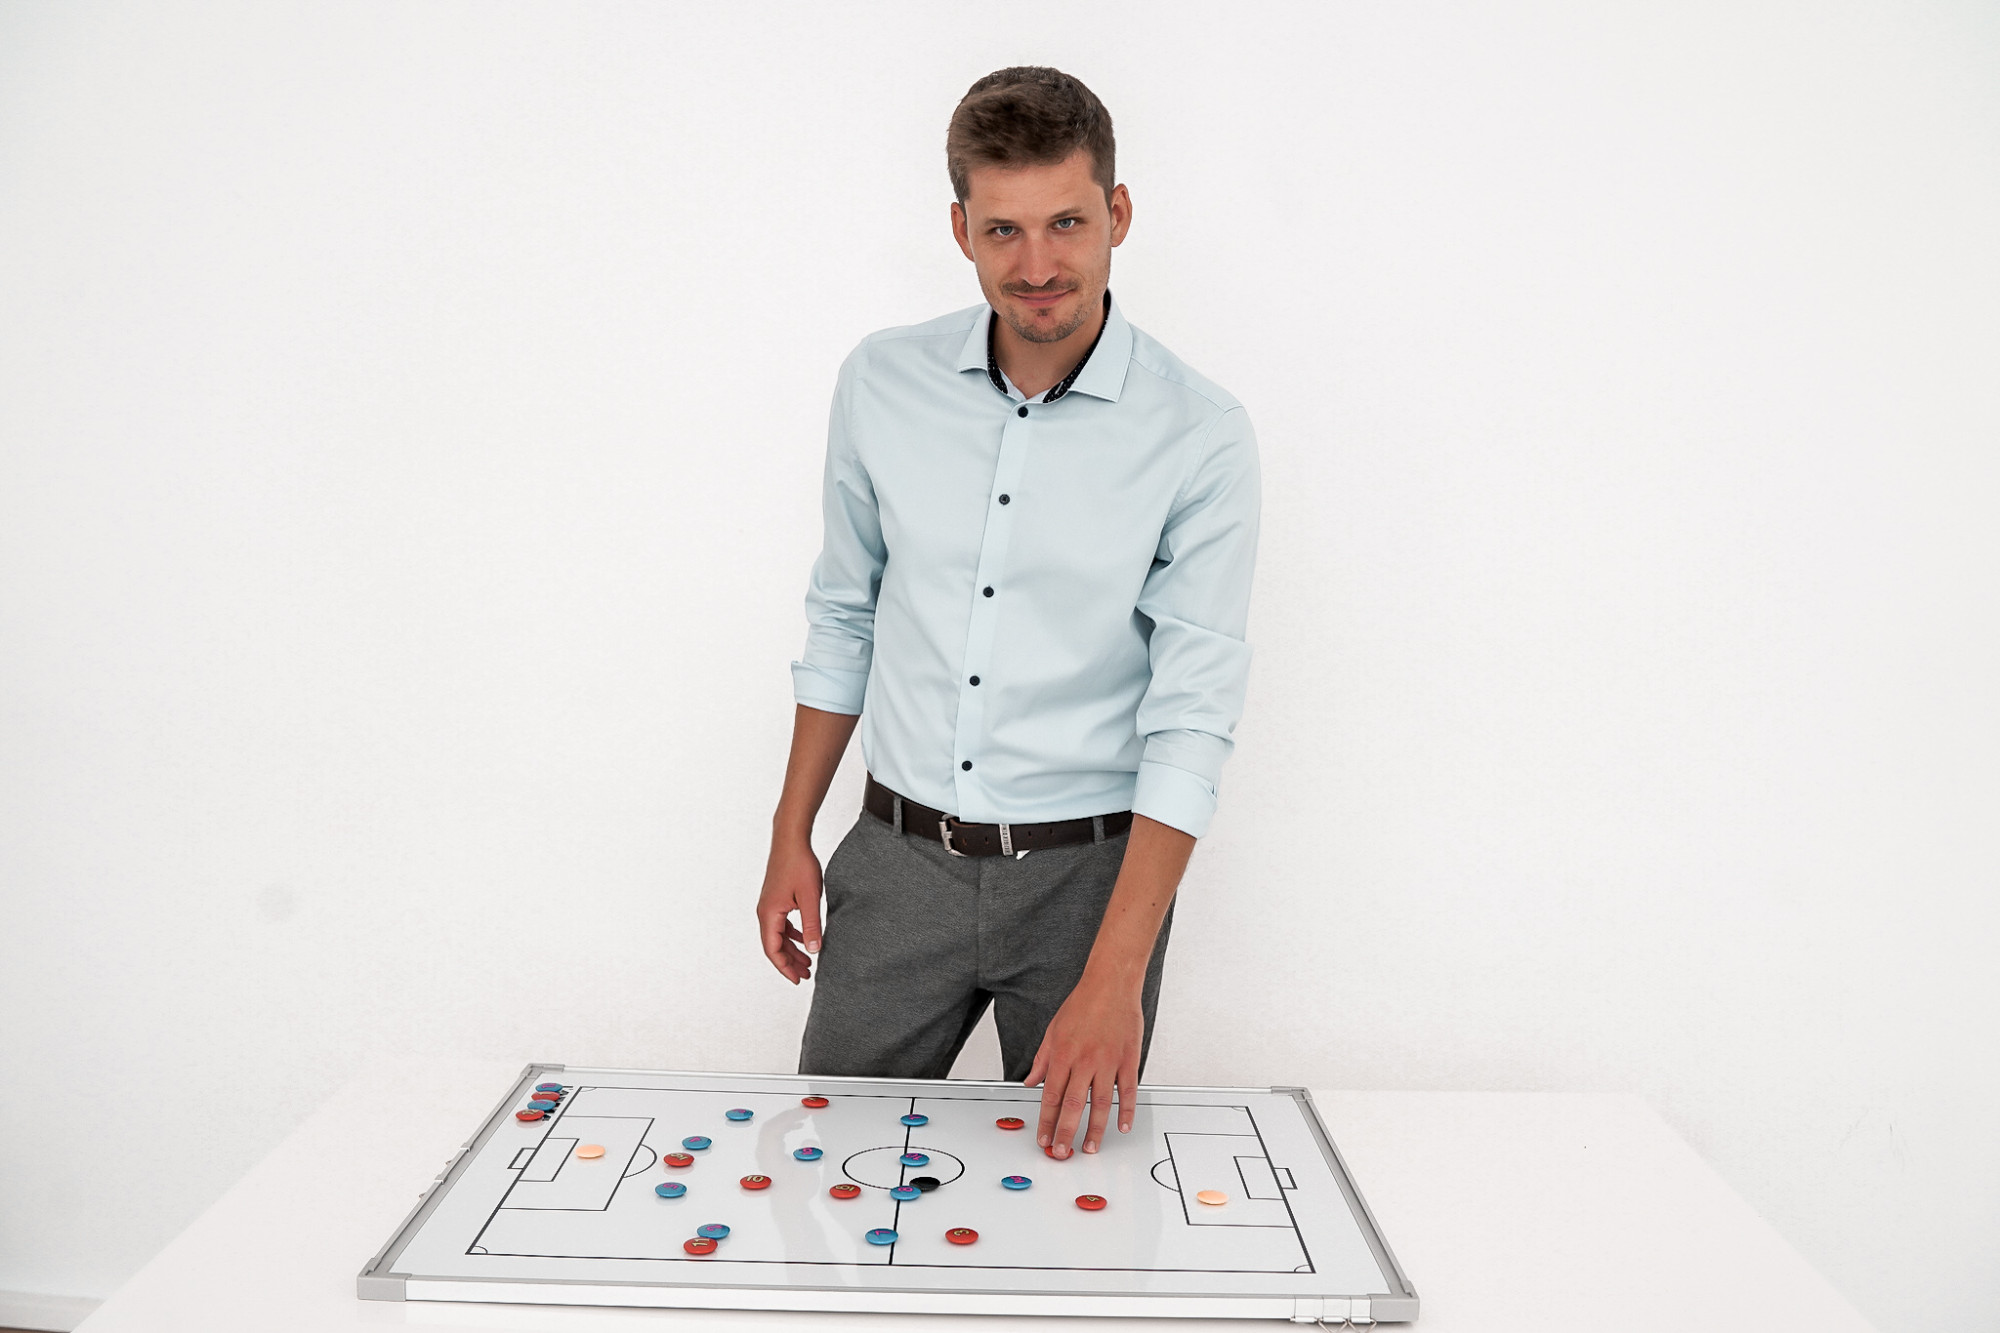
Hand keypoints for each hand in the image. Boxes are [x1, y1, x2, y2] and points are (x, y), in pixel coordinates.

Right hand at [756, 834, 823, 983]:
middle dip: (790, 962)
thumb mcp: (810, 898)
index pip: (773, 950)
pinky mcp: (776, 899)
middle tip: (806, 975)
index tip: (798, 979)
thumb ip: (812, 926)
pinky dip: (792, 935)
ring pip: (778, 935)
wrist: (790, 840)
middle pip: (774, 946)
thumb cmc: (799, 865)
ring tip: (808, 962)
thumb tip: (814, 950)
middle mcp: (765, 912)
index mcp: (769, 914)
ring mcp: (769, 905)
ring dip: (792, 950)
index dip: (785, 967)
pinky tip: (805, 939)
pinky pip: (781, 924)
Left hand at [1023, 973, 1143, 1157]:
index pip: (1051, 1096)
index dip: (1047, 1121)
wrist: (1111, 983)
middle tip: (1062, 1153)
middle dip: (1065, 1133)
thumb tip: (1029, 1082)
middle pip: (1073, 1105)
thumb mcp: (1053, 1029)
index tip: (1044, 1139)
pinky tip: (1121, 1126)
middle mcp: (1084, 1061)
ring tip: (1089, 1147)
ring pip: (1101, 1104)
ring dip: (1095, 1130)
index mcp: (1063, 1054)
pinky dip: (1126, 1111)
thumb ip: (1042, 1059)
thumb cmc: (1083, 1004)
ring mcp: (1108, 1061)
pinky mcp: (1128, 1059)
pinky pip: (1127, 1091)